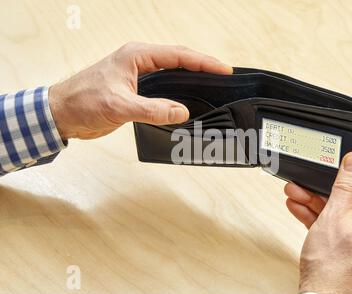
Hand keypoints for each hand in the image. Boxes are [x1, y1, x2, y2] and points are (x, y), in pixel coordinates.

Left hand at [49, 42, 232, 139]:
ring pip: (172, 75)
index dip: (203, 62)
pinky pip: (164, 90)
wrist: (62, 114)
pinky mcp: (136, 92)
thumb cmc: (82, 101)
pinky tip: (188, 102)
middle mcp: (139, 62)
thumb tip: (182, 112)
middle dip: (202, 67)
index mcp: (136, 56)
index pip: (178, 55)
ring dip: (191, 79)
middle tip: (224, 76)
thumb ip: (152, 109)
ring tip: (212, 86)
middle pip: (179, 61)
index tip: (223, 69)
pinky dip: (178, 94)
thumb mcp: (119, 105)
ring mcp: (138, 77)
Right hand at [284, 152, 351, 293]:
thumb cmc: (330, 265)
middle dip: (323, 189)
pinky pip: (337, 227)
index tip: (333, 166)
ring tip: (294, 195)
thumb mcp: (333, 216)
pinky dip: (319, 219)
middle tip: (303, 183)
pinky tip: (299, 210)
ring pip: (341, 212)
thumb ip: (345, 186)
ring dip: (316, 202)